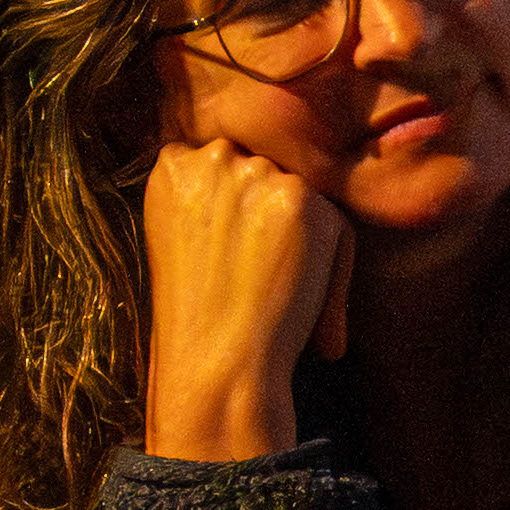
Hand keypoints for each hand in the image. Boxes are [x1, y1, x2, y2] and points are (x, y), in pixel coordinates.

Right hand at [137, 133, 348, 460]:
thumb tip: (258, 181)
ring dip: (304, 237)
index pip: (224, 160)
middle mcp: (213, 157)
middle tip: (256, 274)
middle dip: (270, 218)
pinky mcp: (301, 198)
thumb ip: (211, 195)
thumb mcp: (182, 233)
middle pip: (266, 173)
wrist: (216, 352)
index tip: (237, 249)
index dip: (239, 208)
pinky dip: (333, 266)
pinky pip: (336, 225)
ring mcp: (259, 173)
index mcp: (173, 165)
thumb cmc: (198, 309)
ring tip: (275, 288)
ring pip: (302, 197)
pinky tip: (302, 298)